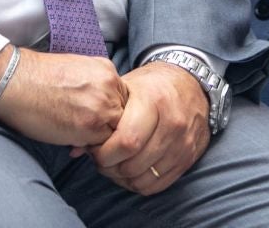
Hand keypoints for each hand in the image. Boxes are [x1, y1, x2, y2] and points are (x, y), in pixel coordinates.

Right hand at [0, 46, 127, 147]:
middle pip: (124, 117)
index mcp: (107, 70)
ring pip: (115, 133)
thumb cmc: (38, 78)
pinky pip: (100, 145)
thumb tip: (103, 115)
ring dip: (99, 140)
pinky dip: (88, 148)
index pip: (124, 101)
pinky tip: (70, 141)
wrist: (14, 80)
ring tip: (76, 136)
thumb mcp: (77, 71)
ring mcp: (102, 106)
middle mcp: (110, 86)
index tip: (96, 122)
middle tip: (86, 133)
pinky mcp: (90, 125)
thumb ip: (96, 89)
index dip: (111, 115)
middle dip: (108, 128)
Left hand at [84, 60, 210, 195]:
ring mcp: (184, 143)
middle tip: (102, 158)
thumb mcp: (126, 89)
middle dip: (109, 167)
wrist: (192, 83)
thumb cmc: (152, 86)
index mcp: (155, 102)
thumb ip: (101, 115)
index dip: (104, 153)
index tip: (95, 149)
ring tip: (115, 164)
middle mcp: (173, 123)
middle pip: (132, 164)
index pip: (127, 142)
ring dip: (122, 177)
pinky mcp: (188, 158)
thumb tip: (76, 148)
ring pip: (143, 178)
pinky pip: (157, 185)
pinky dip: (139, 183)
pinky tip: (130, 170)